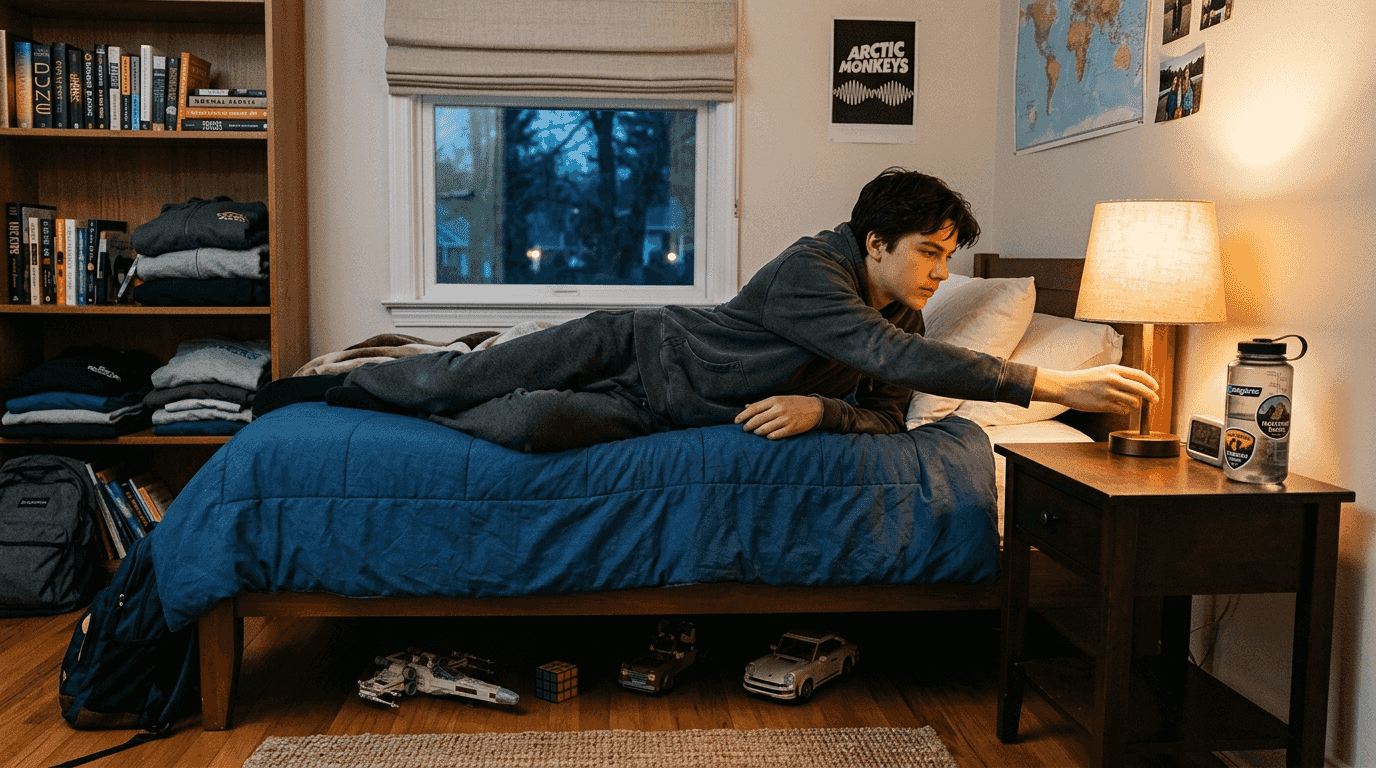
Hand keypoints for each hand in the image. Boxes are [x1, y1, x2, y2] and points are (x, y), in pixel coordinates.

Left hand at [735, 395, 823, 438]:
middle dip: (748, 425)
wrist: (815, 408)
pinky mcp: (791, 429)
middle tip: (745, 429)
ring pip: (764, 429)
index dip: (743, 416)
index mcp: (774, 400)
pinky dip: (768, 436)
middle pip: (757, 420)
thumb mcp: (779, 399)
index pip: (754, 408)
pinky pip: (775, 435)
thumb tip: (746, 406)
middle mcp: (779, 409)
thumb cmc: (794, 403)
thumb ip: (763, 404)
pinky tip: (767, 436)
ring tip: (756, 432)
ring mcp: (785, 419)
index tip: (736, 421)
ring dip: (757, 432)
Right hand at [1031, 365, 1159, 414]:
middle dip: (1151, 396)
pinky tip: (1116, 407)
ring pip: (1133, 401)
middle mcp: (1113, 380)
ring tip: (1127, 403)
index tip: (1156, 388)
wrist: (1066, 386)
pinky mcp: (1104, 405)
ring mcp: (1108, 393)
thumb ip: (1119, 376)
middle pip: (1141, 389)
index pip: (1140, 375)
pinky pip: (1122, 410)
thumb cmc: (1084, 380)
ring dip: (1133, 404)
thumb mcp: (1103, 372)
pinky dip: (1123, 410)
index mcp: (1114, 369)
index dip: (1151, 382)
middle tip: (1155, 400)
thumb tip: (1139, 386)